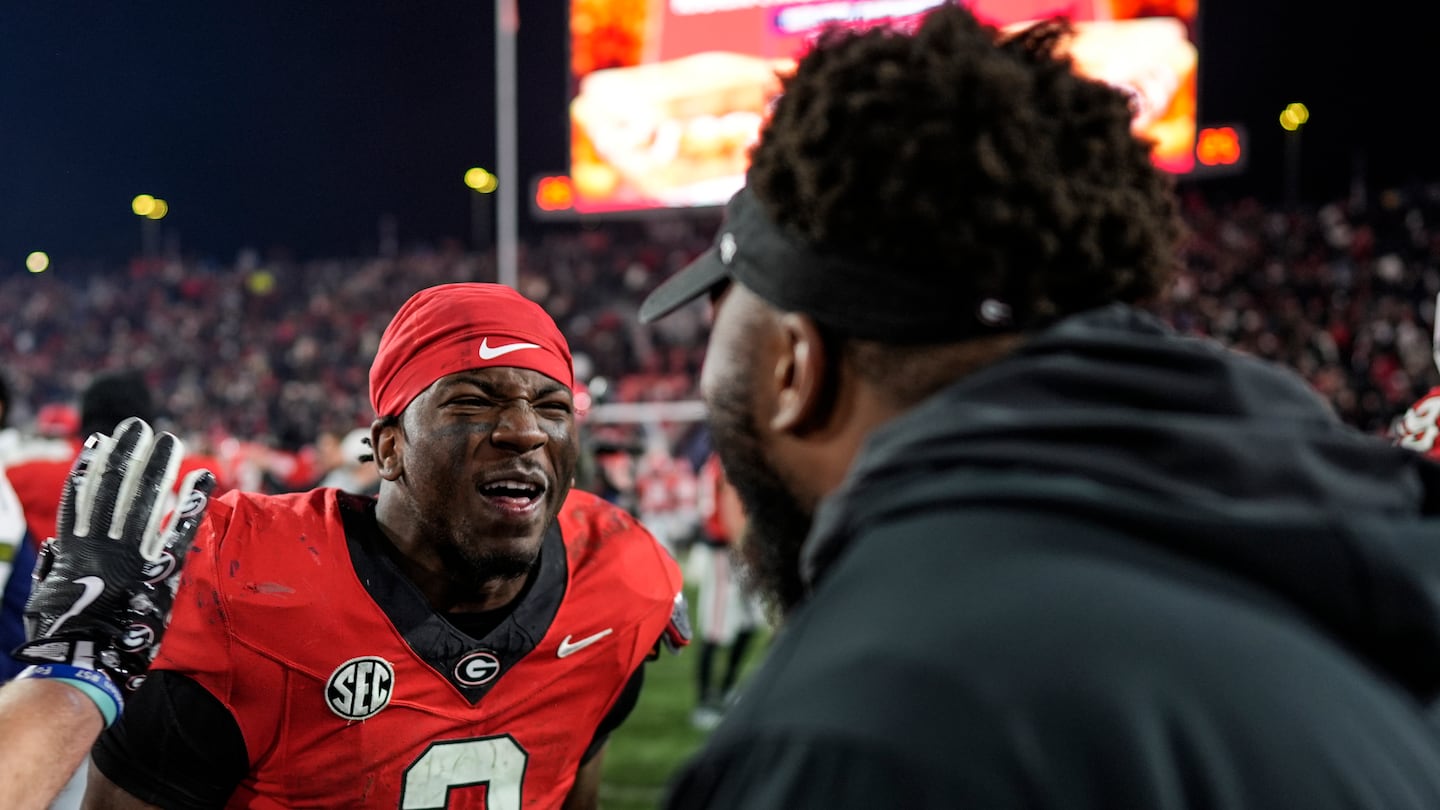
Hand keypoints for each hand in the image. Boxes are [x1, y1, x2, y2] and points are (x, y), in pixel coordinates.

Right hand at [12, 417, 214, 692]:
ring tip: (167, 439)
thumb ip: (52, 570)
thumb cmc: (61, 639)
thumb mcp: (45, 599)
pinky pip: (181, 529)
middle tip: (139, 426)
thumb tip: (53, 549)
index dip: (93, 466)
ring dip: (157, 466)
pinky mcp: (161, 571)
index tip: (101, 440)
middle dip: (129, 455)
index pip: (83, 496)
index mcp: (73, 549)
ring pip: (146, 499)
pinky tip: (204, 478)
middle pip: (116, 488)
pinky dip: (192, 502)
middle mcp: (103, 544)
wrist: (85, 667)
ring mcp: (133, 554)